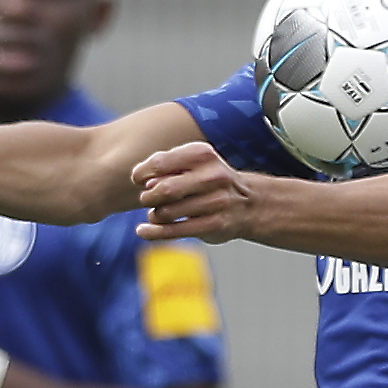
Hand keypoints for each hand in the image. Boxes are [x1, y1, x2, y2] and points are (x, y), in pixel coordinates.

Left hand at [131, 142, 253, 243]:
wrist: (248, 203)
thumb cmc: (209, 181)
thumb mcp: (192, 164)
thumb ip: (167, 168)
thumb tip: (146, 185)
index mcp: (202, 154)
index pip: (159, 163)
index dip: (141, 173)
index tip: (138, 180)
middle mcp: (213, 176)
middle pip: (164, 190)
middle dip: (148, 197)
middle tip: (148, 199)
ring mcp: (216, 202)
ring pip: (167, 213)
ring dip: (154, 215)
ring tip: (157, 214)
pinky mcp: (214, 225)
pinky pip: (175, 231)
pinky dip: (153, 233)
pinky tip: (142, 231)